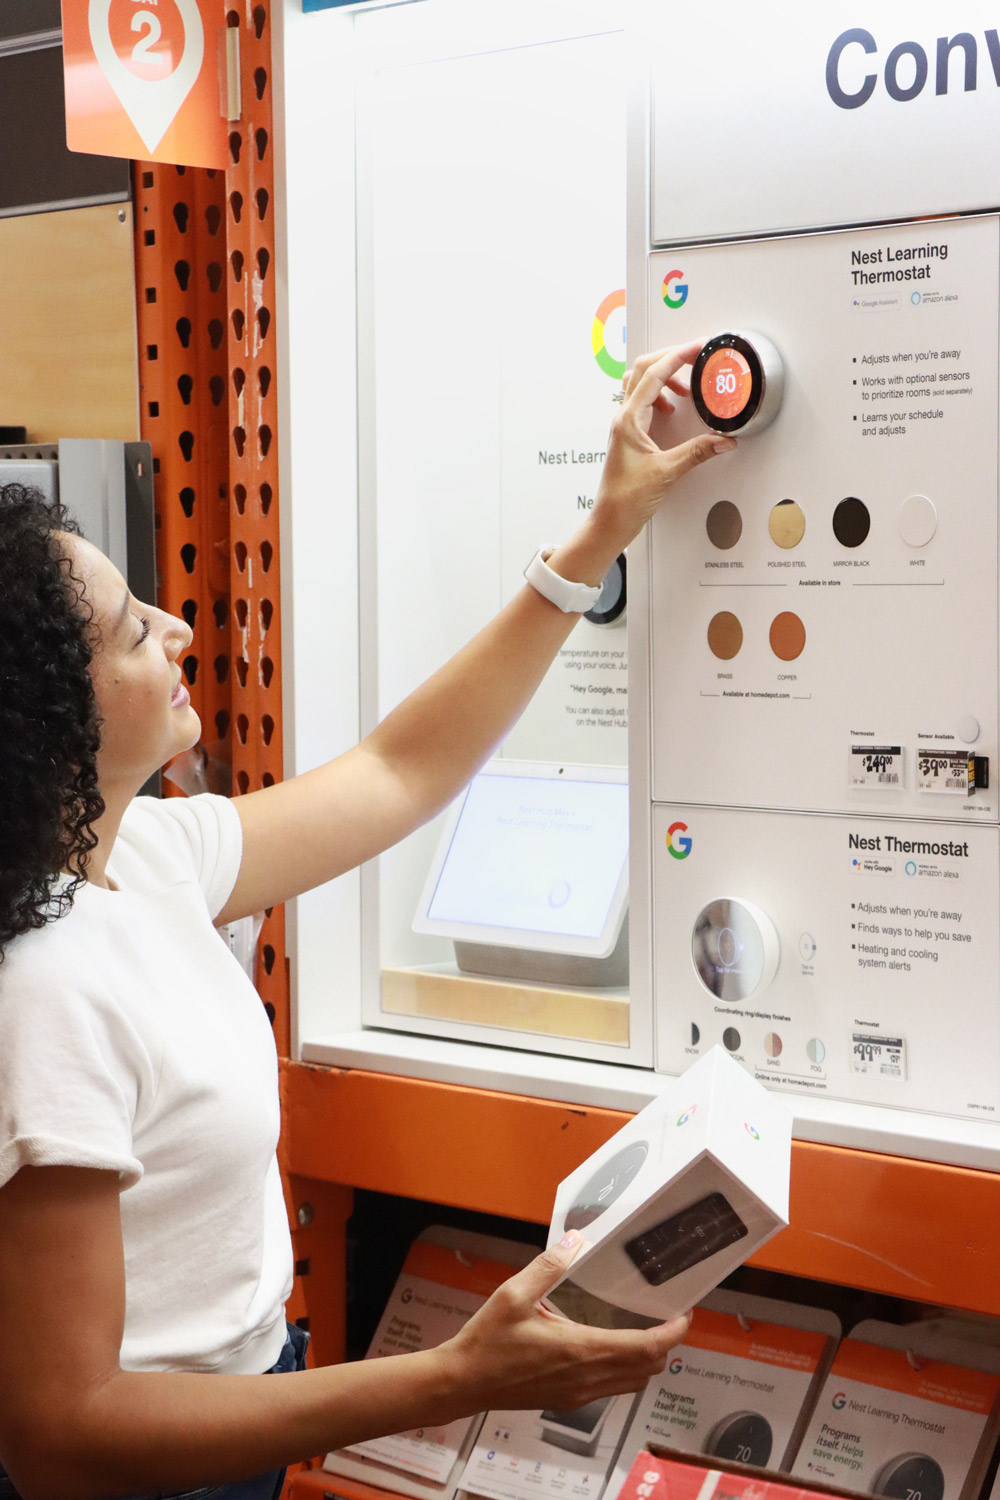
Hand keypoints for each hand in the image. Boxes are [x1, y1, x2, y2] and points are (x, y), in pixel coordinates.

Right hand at [434, 1233, 689, 1415]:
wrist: (462, 1383)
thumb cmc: (487, 1341)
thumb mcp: (514, 1294)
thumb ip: (548, 1267)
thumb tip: (575, 1240)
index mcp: (581, 1351)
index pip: (645, 1348)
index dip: (672, 1334)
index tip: (684, 1315)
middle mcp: (587, 1378)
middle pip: (647, 1369)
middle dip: (665, 1345)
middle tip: (668, 1317)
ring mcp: (579, 1394)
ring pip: (632, 1382)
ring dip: (647, 1359)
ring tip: (646, 1329)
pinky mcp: (568, 1399)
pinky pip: (612, 1388)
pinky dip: (626, 1369)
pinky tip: (611, 1346)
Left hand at [547, 340, 735, 585]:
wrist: (610, 520)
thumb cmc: (626, 499)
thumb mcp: (668, 472)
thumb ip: (698, 452)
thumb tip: (723, 439)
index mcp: (629, 419)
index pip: (653, 374)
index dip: (677, 356)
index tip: (697, 348)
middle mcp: (623, 417)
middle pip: (643, 370)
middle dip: (670, 358)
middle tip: (694, 357)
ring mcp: (624, 425)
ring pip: (640, 384)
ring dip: (664, 377)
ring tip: (686, 389)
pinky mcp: (628, 435)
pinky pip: (641, 402)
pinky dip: (659, 396)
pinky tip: (672, 410)